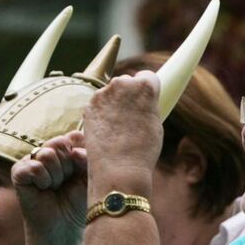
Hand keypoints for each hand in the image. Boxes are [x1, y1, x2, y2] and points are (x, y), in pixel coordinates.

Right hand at [12, 131, 88, 238]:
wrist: (65, 225)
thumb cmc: (79, 201)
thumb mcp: (91, 175)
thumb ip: (88, 156)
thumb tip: (73, 151)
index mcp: (67, 148)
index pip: (75, 136)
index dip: (82, 155)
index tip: (82, 172)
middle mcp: (48, 150)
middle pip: (60, 142)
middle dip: (69, 165)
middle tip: (67, 182)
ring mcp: (32, 159)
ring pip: (48, 154)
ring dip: (57, 175)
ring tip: (56, 187)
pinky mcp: (18, 171)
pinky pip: (35, 167)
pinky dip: (44, 181)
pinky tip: (44, 190)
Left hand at [83, 71, 163, 195]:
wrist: (120, 168)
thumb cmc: (143, 150)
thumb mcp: (155, 123)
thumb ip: (148, 105)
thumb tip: (141, 101)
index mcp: (144, 87)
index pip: (147, 76)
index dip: (148, 88)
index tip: (146, 99)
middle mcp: (122, 84)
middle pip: (127, 81)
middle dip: (129, 94)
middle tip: (133, 114)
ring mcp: (103, 94)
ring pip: (111, 92)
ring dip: (115, 103)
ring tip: (120, 126)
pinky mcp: (89, 106)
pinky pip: (99, 104)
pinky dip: (103, 113)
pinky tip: (108, 129)